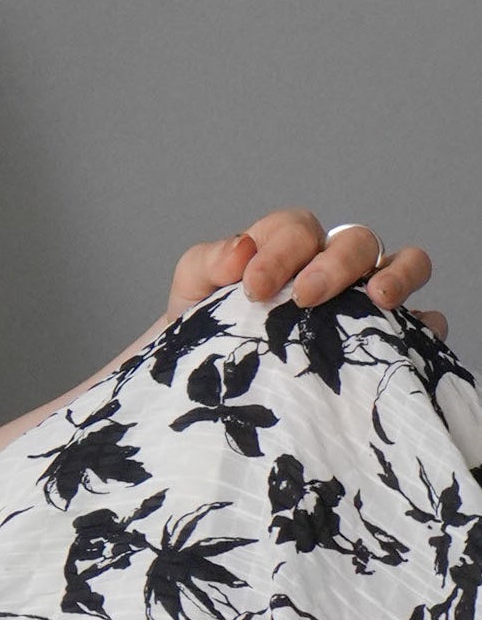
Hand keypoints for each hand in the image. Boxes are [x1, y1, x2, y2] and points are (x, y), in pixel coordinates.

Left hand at [166, 208, 445, 341]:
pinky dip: (424, 324)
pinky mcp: (392, 339)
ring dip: (398, 275)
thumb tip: (240, 252)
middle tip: (305, 298)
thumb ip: (207, 262)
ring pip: (406, 263)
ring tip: (379, 300)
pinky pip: (426, 322)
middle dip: (333, 263)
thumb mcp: (193, 293)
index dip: (279, 252)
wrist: (213, 390)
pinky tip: (407, 338)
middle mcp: (334, 266)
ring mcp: (367, 300)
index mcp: (288, 248)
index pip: (296, 229)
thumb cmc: (209, 333)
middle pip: (355, 240)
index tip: (256, 288)